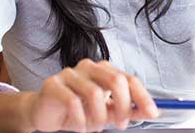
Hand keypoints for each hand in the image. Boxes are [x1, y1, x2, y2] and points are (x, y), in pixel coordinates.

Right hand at [22, 58, 158, 131]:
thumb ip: (125, 110)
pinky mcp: (53, 84)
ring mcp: (70, 73)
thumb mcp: (105, 111)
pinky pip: (73, 103)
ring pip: (95, 94)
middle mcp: (89, 67)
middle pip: (116, 80)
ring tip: (94, 127)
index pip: (129, 78)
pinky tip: (80, 126)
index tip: (152, 113)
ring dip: (98, 117)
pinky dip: (80, 120)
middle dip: (123, 106)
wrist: (43, 113)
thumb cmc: (76, 110)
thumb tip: (149, 112)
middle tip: (121, 124)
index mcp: (104, 70)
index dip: (142, 96)